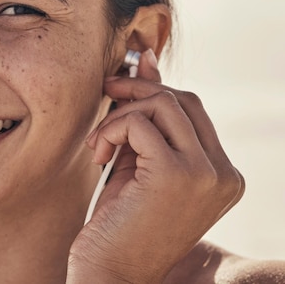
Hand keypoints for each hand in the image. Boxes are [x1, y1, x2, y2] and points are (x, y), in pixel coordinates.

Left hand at [66, 49, 244, 282]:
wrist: (110, 274)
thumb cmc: (120, 223)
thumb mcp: (139, 163)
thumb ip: (147, 119)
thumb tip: (147, 59)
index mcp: (222, 174)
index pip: (193, 111)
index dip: (153, 90)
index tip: (119, 87)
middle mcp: (223, 174)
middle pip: (184, 100)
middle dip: (138, 90)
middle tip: (106, 93)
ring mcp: (206, 173)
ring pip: (164, 103)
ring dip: (120, 114)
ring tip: (99, 145)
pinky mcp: (176, 173)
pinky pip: (139, 122)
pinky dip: (111, 130)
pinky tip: (98, 155)